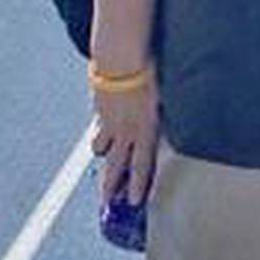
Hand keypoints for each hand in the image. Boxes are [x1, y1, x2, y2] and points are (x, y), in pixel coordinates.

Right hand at [91, 74, 159, 204]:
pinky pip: (98, 130)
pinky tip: (101, 138)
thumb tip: (160, 127)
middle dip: (110, 185)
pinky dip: (100, 135)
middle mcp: (126, 129)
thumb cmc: (147, 72)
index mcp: (146, 128)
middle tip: (106, 202)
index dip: (137, 185)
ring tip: (105, 163)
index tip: (133, 201)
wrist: (121, 57)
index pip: (141, 164)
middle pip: (117, 164)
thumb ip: (159, 116)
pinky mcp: (98, 111)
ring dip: (104, 158)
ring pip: (102, 149)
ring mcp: (109, 122)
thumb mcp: (161, 98)